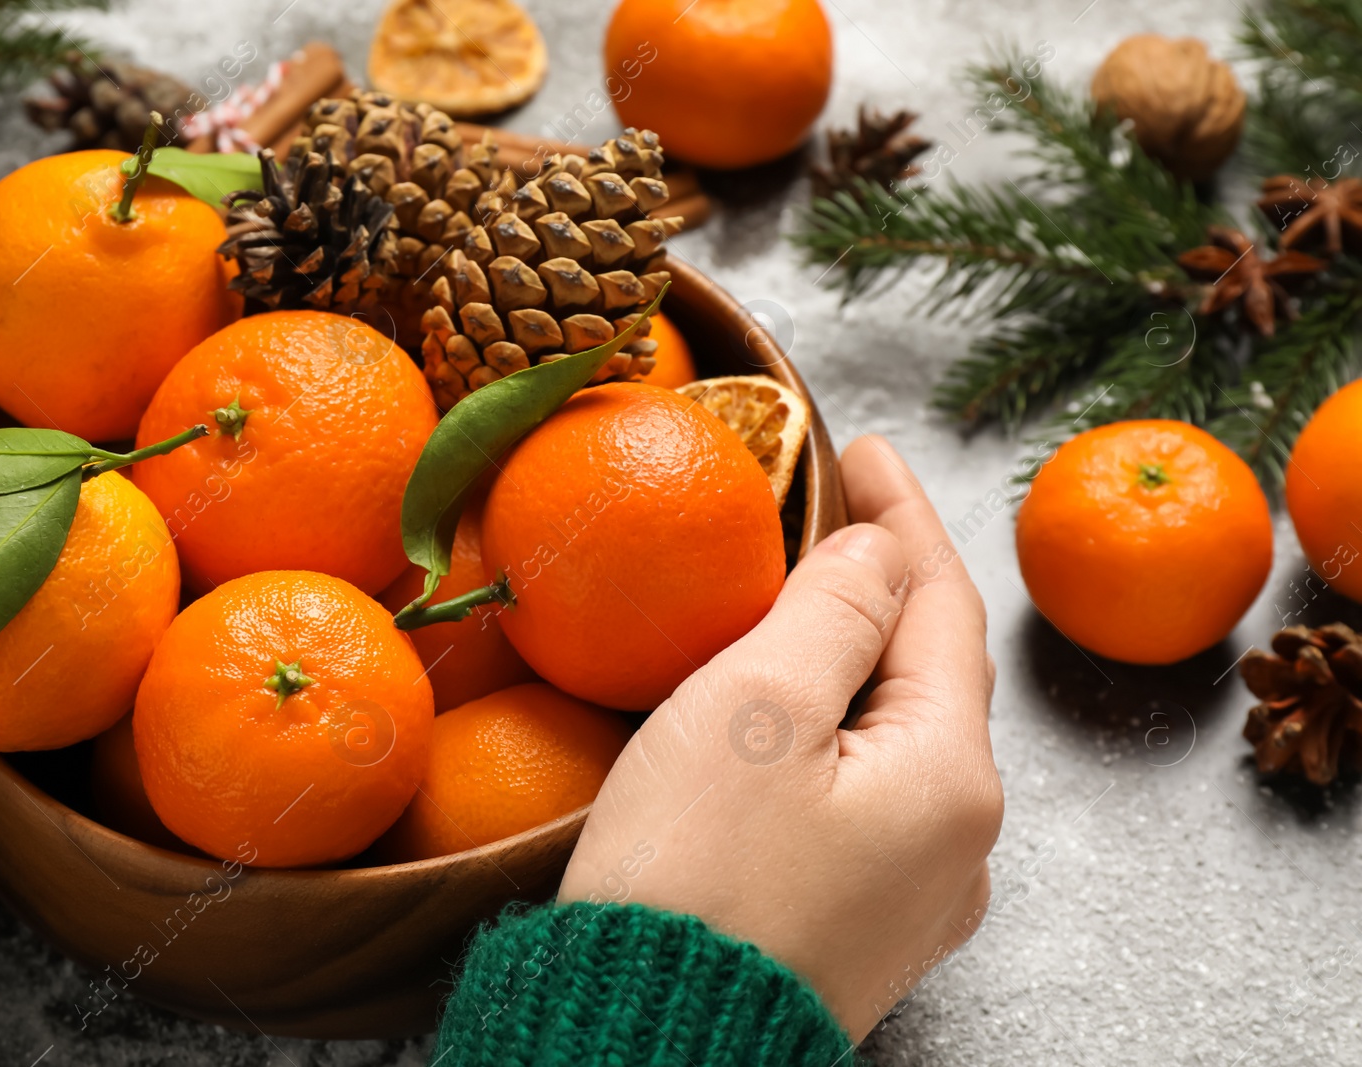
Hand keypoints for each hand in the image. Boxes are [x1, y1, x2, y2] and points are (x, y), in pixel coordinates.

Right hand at [557, 435, 1001, 1041]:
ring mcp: (914, 895)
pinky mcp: (859, 927)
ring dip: (857, 656)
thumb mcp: (753, 711)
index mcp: (950, 779)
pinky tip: (794, 710)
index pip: (940, 607)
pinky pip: (867, 794)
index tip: (862, 444)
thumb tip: (876, 556)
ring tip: (807, 593)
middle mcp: (959, 843)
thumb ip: (831, 613)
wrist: (641, 1053)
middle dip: (883, 583)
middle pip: (929, 672)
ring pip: (897, 735)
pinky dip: (837, 728)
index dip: (901, 516)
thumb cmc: (689, 878)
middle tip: (830, 505)